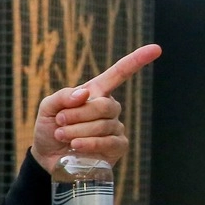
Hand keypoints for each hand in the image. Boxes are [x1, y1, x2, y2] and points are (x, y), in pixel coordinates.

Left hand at [31, 44, 161, 173]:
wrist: (48, 156)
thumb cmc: (50, 128)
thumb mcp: (48, 108)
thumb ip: (62, 96)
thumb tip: (84, 94)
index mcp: (96, 92)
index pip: (119, 74)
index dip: (137, 60)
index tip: (156, 48)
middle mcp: (109, 108)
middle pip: (104, 105)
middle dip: (77, 114)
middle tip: (60, 121)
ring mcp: (116, 127)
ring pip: (103, 125)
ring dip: (76, 131)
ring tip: (61, 135)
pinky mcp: (118, 146)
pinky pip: (108, 142)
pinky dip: (88, 143)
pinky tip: (75, 146)